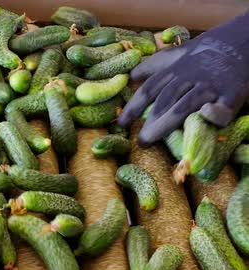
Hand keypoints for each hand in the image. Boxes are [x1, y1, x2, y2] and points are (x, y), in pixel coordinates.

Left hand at [118, 10, 248, 145]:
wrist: (241, 41)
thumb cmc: (205, 54)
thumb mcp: (179, 53)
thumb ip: (156, 65)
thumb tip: (132, 76)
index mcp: (176, 69)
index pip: (150, 89)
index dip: (134, 107)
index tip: (121, 123)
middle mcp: (190, 77)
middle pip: (165, 100)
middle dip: (150, 121)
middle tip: (139, 140)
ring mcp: (210, 86)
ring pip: (185, 106)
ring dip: (166, 123)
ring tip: (150, 138)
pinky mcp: (232, 94)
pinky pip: (221, 109)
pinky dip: (213, 114)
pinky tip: (203, 118)